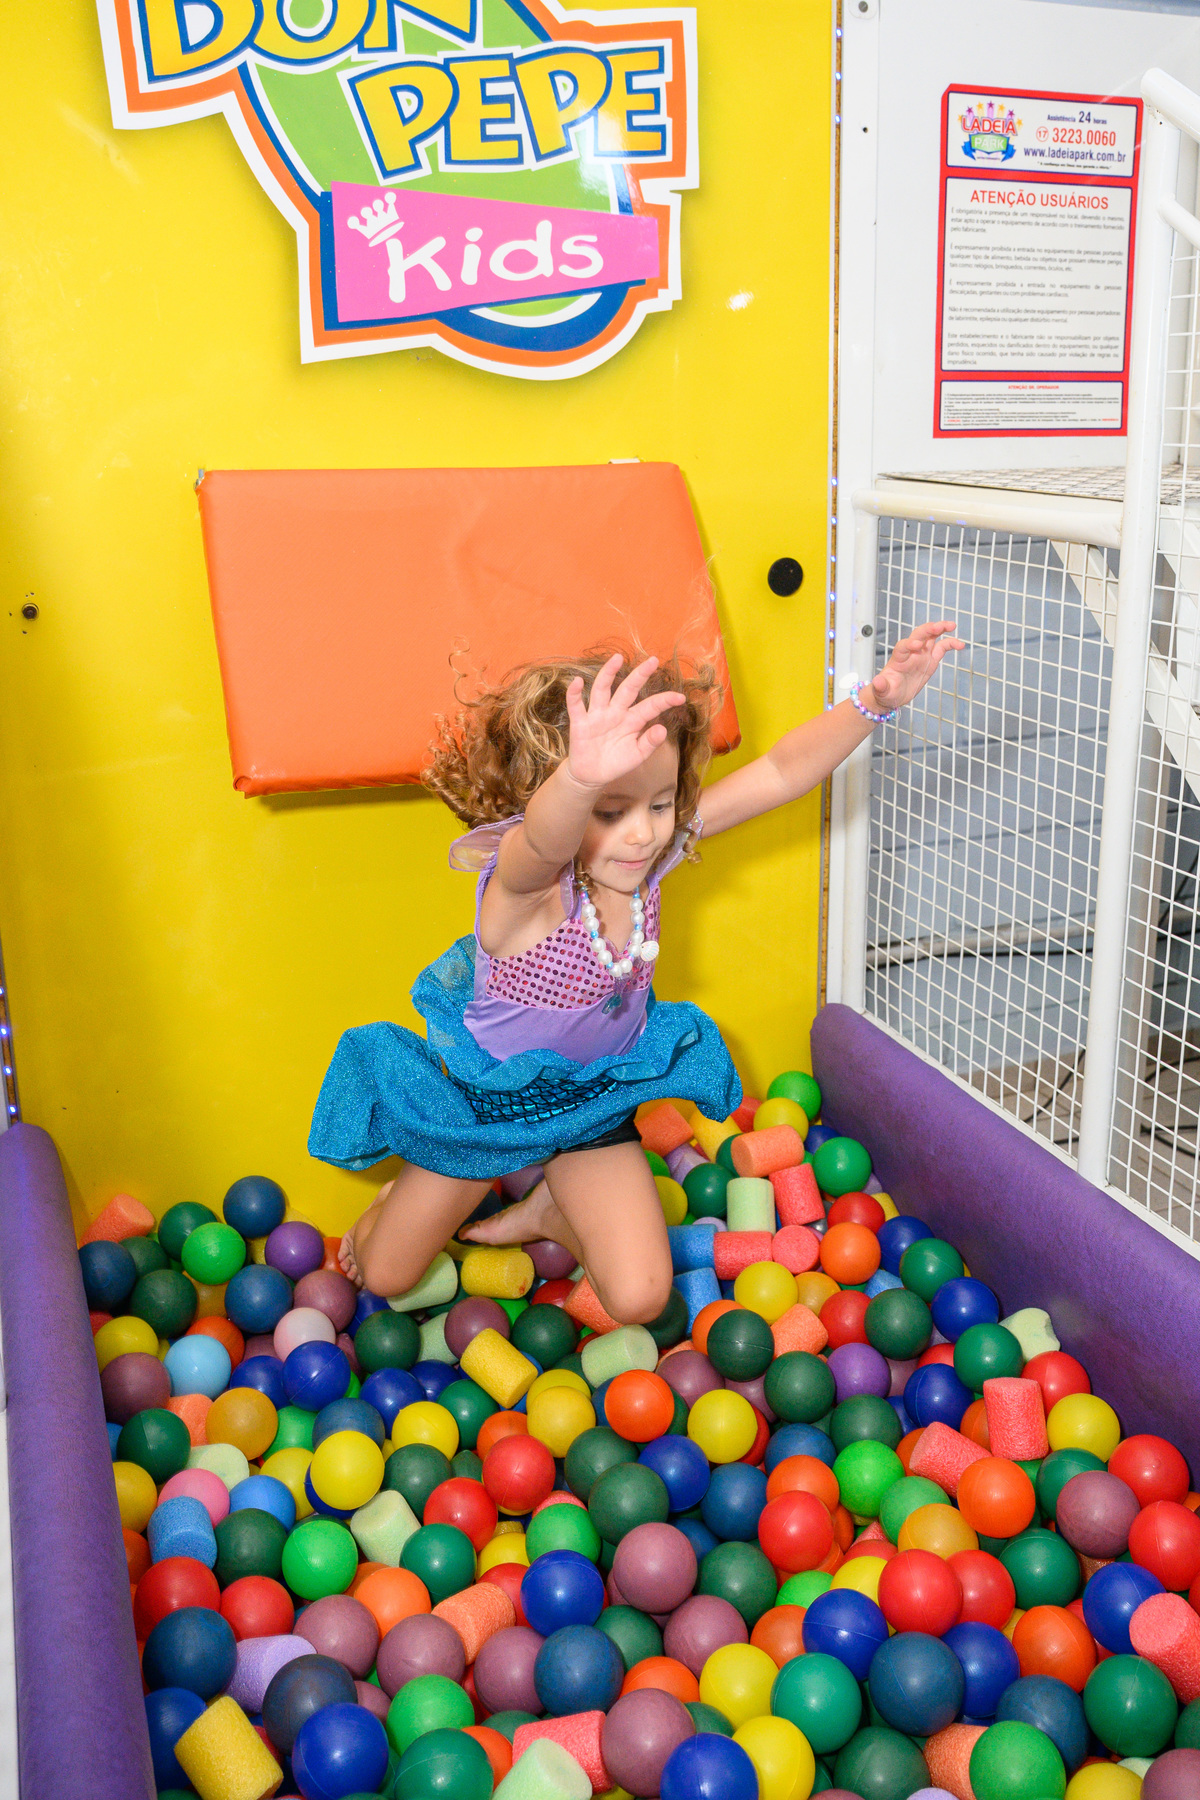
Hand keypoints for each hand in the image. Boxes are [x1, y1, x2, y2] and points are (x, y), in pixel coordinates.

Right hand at [565, 654, 684, 788]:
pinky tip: (577, 682)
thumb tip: (662, 729)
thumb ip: (649, 743)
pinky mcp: (580, 723)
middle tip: (653, 660)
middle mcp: (615, 713)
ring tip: (617, 658)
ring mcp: (597, 716)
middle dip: (640, 675)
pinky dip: (574, 694)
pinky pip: (576, 706)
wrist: (592, 776)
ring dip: (608, 674)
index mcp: (632, 720)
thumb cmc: (616, 763)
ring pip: (602, 690)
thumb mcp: (637, 755)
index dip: (664, 701)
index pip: (650, 706)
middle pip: (628, 689)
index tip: (681, 697)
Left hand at [863, 620, 964, 712]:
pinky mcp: (930, 660)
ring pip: (931, 636)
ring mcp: (921, 654)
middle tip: (939, 626)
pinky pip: (942, 648)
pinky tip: (961, 645)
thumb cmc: (886, 692)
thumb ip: (881, 686)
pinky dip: (951, 644)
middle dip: (928, 629)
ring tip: (952, 625)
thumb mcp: (882, 691)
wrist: (893, 694)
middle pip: (919, 635)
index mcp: (898, 658)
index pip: (903, 646)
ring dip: (941, 628)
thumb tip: (877, 682)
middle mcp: (910, 652)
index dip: (909, 644)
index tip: (917, 645)